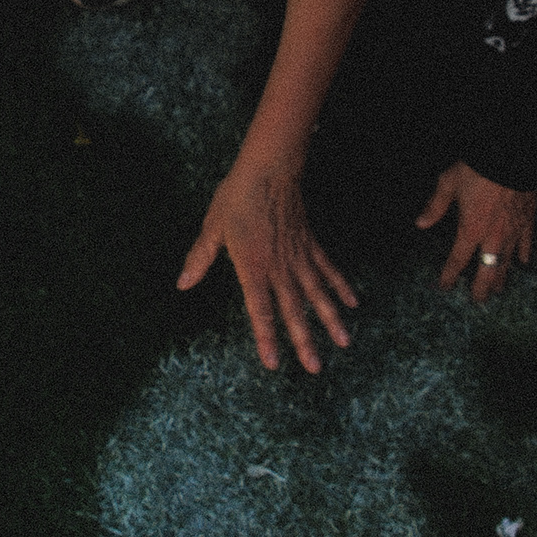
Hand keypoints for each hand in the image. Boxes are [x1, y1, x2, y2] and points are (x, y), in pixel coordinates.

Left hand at [179, 162, 358, 373]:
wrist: (269, 169)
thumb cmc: (237, 197)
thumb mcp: (213, 227)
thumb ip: (200, 258)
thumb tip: (183, 284)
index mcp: (253, 266)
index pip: (260, 310)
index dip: (266, 338)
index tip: (274, 362)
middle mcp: (279, 267)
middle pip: (294, 310)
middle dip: (304, 341)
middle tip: (315, 368)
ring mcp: (298, 256)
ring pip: (317, 294)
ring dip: (330, 320)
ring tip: (344, 343)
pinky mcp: (309, 244)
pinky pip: (328, 269)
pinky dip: (340, 286)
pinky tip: (353, 303)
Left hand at [417, 160, 535, 303]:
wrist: (512, 155)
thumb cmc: (479, 167)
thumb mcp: (449, 182)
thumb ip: (435, 206)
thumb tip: (421, 223)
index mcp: (470, 229)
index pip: (457, 260)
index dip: (450, 276)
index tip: (445, 287)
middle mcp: (492, 237)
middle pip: (486, 272)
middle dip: (480, 288)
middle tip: (477, 301)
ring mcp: (513, 231)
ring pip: (506, 263)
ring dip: (501, 278)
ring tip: (497, 290)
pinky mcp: (528, 221)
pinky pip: (525, 243)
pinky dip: (523, 254)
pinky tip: (522, 263)